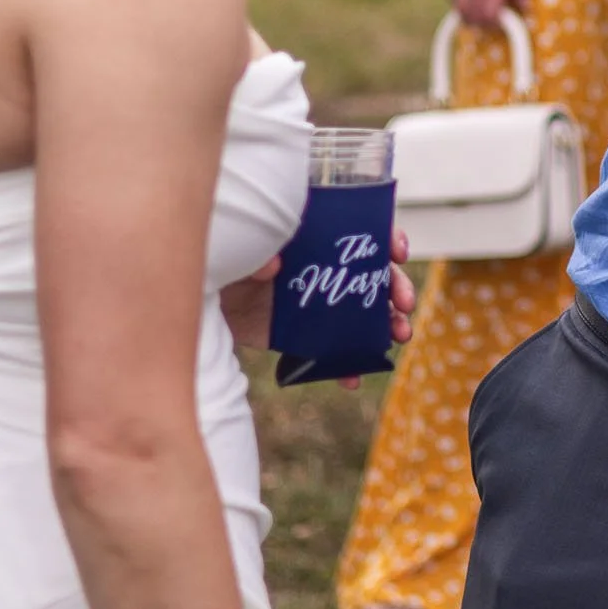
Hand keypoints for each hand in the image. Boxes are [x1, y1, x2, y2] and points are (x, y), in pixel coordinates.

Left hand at [231, 234, 418, 390]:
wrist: (203, 295)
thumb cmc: (226, 258)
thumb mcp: (243, 246)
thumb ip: (259, 251)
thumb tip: (275, 267)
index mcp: (319, 236)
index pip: (364, 230)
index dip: (388, 238)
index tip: (398, 254)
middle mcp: (327, 268)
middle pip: (375, 274)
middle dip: (398, 288)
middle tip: (404, 305)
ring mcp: (320, 305)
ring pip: (366, 314)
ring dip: (388, 326)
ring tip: (399, 337)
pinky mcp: (305, 337)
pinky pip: (335, 353)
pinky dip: (348, 366)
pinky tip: (354, 377)